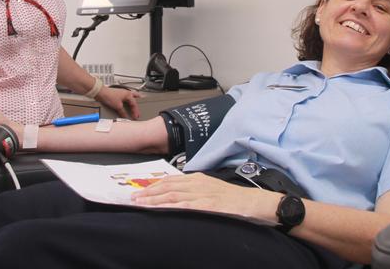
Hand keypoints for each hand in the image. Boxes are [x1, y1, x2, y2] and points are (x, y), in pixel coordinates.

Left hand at [94, 86, 141, 118]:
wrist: (100, 93)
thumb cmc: (109, 96)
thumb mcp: (118, 106)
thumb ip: (122, 112)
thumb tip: (125, 116)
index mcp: (128, 94)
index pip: (134, 104)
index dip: (135, 111)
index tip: (135, 116)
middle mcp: (126, 92)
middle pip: (134, 97)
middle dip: (138, 101)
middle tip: (142, 104)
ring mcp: (121, 93)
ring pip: (130, 96)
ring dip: (133, 99)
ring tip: (136, 101)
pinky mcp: (117, 94)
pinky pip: (124, 97)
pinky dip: (127, 100)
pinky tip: (125, 103)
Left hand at [131, 172, 279, 221]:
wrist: (256, 202)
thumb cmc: (235, 199)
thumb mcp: (212, 190)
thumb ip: (196, 191)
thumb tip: (178, 198)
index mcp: (199, 179)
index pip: (171, 180)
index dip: (154, 186)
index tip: (141, 191)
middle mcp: (199, 183)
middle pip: (168, 186)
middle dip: (149, 192)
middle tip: (134, 197)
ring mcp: (204, 193)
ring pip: (173, 194)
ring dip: (155, 199)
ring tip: (141, 203)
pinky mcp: (210, 205)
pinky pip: (186, 205)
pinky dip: (171, 207)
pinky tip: (161, 210)